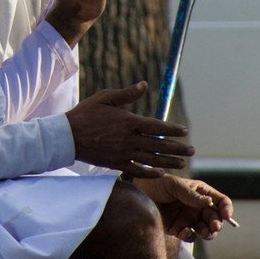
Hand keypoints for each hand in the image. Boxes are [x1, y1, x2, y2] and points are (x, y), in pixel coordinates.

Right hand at [66, 81, 193, 176]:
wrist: (67, 136)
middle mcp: (129, 139)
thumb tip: (144, 85)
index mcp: (128, 121)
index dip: (172, 129)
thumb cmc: (86, 113)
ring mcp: (123, 153)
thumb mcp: (105, 97)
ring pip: (152, 159)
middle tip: (192, 150)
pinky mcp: (116, 163)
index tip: (184, 131)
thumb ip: (127, 94)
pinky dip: (150, 173)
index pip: (156, 126)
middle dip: (177, 148)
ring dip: (169, 161)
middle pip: (159, 145)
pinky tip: (160, 173)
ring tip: (182, 163)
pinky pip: (137, 170)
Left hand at [135, 173, 234, 240]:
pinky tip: (185, 231)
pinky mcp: (177, 229)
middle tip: (215, 227)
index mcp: (200, 192)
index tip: (226, 215)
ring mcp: (188, 218)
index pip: (220, 201)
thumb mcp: (174, 185)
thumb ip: (190, 194)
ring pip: (205, 230)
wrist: (136, 194)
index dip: (226, 208)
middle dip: (217, 223)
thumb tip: (209, 202)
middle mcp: (197, 207)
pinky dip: (190, 236)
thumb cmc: (156, 183)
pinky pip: (189, 236)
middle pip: (215, 218)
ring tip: (205, 233)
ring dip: (208, 233)